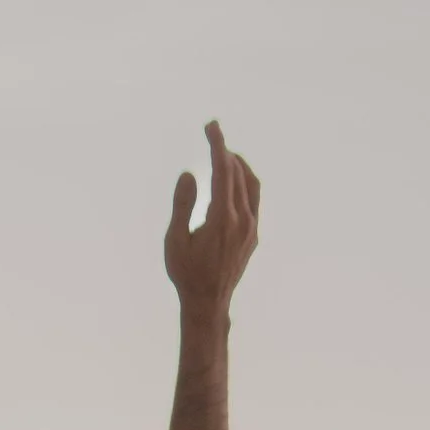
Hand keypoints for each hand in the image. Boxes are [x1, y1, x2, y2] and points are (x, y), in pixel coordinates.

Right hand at [164, 119, 260, 315]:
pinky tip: (234, 179)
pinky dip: (245, 182)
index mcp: (222, 219)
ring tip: (223, 152)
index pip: (224, 171)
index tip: (211, 126)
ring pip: (251, 185)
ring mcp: (251, 229)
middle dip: (225, 150)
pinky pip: (254, 200)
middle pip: (238, 173)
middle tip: (212, 132)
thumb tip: (190, 174)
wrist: (208, 303)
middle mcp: (242, 221)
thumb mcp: (175, 240)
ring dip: (238, 164)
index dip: (217, 145)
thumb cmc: (186, 273)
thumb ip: (183, 205)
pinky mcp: (253, 236)